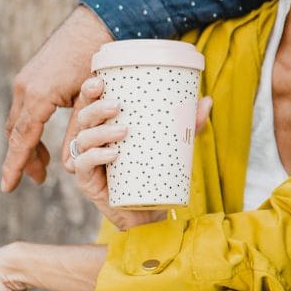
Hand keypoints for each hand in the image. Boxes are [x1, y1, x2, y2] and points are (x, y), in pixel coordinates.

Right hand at [2, 5, 113, 192]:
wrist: (97, 23)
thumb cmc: (99, 62)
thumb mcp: (92, 101)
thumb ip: (78, 131)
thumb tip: (68, 163)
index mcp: (38, 96)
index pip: (22, 140)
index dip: (15, 166)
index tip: (7, 188)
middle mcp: (25, 87)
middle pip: (16, 133)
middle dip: (23, 158)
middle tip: (38, 179)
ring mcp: (26, 79)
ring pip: (19, 120)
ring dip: (28, 142)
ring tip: (43, 163)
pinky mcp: (32, 74)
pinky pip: (25, 107)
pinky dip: (31, 125)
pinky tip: (43, 135)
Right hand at [66, 79, 210, 230]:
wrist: (150, 209)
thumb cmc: (155, 169)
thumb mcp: (174, 143)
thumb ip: (189, 124)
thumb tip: (208, 101)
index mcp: (105, 125)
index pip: (91, 102)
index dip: (89, 90)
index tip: (100, 82)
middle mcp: (92, 140)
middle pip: (83, 117)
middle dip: (96, 108)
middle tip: (117, 106)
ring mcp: (87, 160)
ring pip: (83, 139)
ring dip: (100, 132)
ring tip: (124, 131)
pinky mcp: (87, 181)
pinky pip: (82, 164)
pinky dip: (95, 157)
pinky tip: (111, 153)